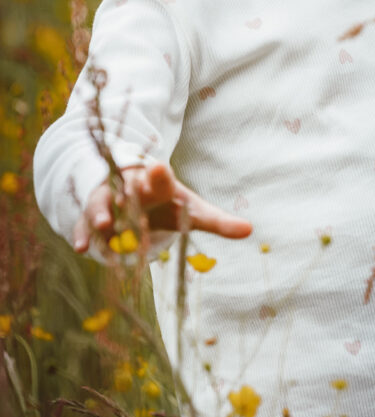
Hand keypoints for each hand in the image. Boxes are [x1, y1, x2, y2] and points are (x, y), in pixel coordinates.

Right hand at [73, 161, 251, 252]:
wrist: (130, 189)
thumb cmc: (166, 203)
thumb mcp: (190, 210)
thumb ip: (217, 221)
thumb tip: (251, 230)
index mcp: (158, 183)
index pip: (161, 178)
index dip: (159, 175)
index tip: (159, 169)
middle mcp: (131, 188)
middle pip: (130, 187)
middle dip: (129, 190)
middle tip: (129, 195)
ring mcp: (109, 200)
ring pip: (103, 203)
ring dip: (102, 212)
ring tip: (104, 224)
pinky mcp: (93, 216)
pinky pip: (85, 224)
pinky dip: (82, 233)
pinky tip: (81, 247)